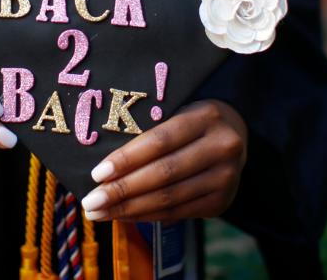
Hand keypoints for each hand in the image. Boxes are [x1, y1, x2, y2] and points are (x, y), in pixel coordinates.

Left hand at [80, 100, 246, 222]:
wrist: (235, 136)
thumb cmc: (190, 121)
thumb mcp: (177, 111)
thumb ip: (148, 131)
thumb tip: (103, 167)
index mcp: (206, 117)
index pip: (159, 141)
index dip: (126, 159)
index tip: (96, 174)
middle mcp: (222, 147)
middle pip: (163, 174)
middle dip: (122, 190)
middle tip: (91, 201)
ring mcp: (226, 178)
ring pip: (169, 198)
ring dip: (129, 209)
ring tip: (99, 212)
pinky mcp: (222, 201)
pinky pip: (177, 213)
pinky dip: (146, 216)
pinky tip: (123, 215)